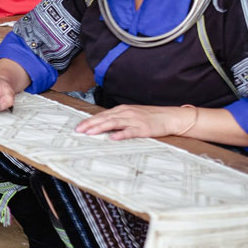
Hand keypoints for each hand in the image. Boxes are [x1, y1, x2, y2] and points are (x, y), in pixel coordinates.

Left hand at [75, 104, 192, 139]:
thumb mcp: (131, 115)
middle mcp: (126, 113)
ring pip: (113, 123)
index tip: (78, 126)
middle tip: (79, 130)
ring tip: (90, 133)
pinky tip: (112, 138)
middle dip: (90, 124)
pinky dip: (120, 134)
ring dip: (100, 128)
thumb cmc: (150, 117)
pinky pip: (129, 131)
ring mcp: (134, 120)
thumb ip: (118, 119)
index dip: (89, 120)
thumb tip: (103, 125)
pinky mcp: (143, 128)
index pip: (102, 115)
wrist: (169, 117)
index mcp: (122, 110)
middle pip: (104, 118)